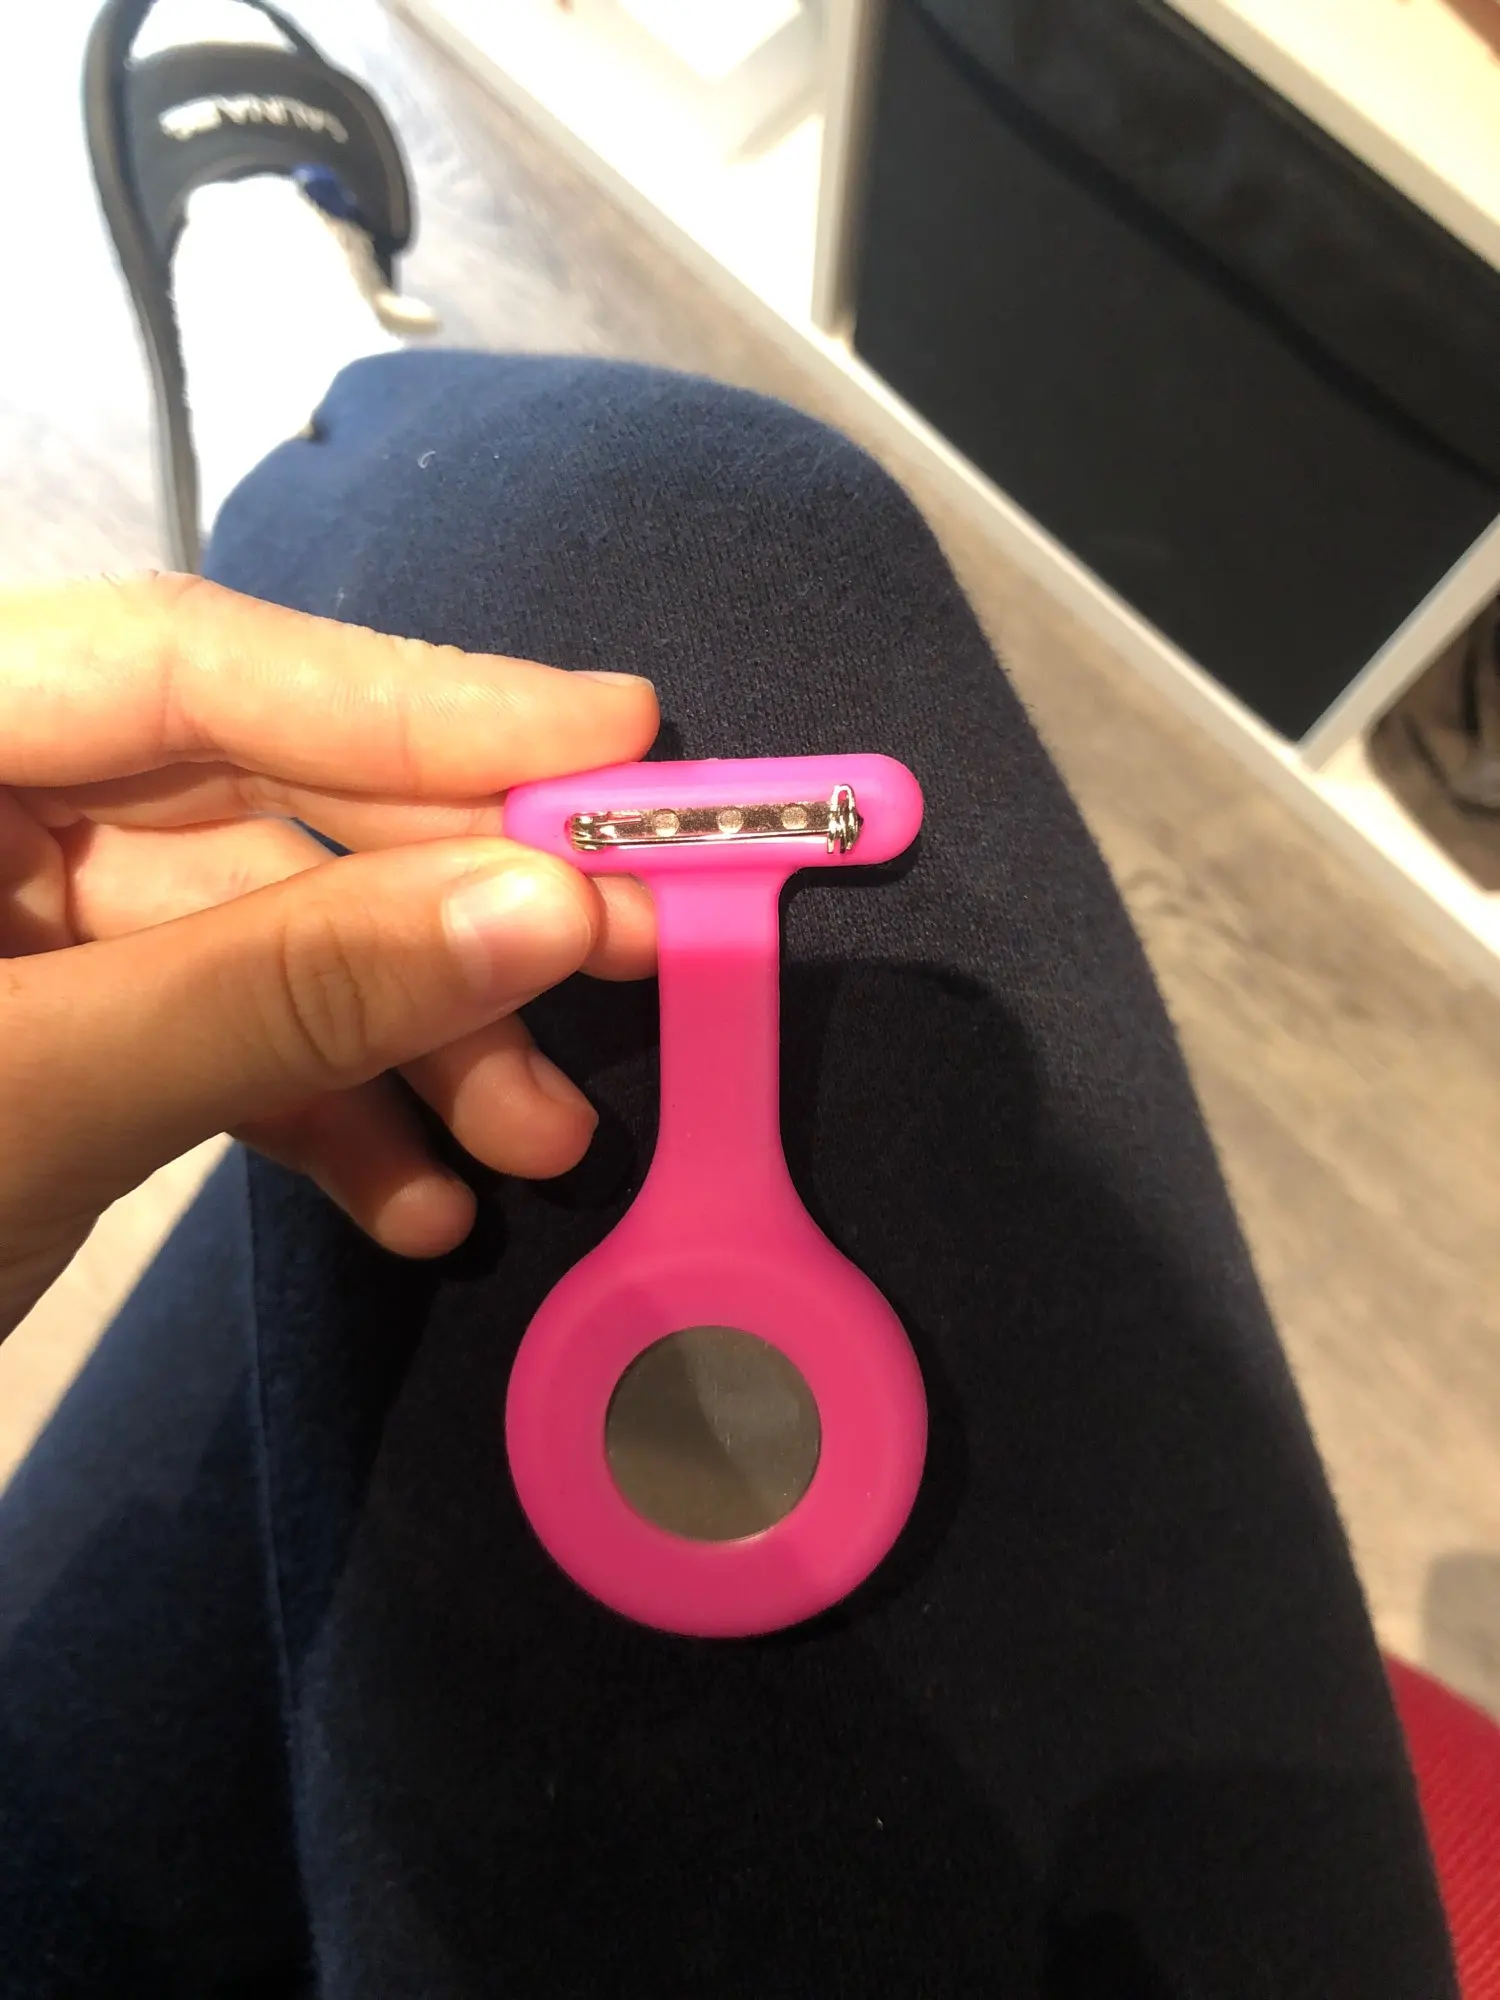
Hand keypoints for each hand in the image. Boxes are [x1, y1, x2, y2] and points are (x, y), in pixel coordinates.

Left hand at [0, 573, 658, 1338]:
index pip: (176, 664)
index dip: (413, 698)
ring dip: (403, 1043)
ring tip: (536, 1145)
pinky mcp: (40, 1030)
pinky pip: (206, 1032)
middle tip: (625, 961)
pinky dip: (317, 1111)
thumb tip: (541, 901)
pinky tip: (414, 1201)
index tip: (609, 741)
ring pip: (247, 937)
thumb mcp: (31, 1102)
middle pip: (242, 802)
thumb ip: (284, 987)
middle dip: (435, 910)